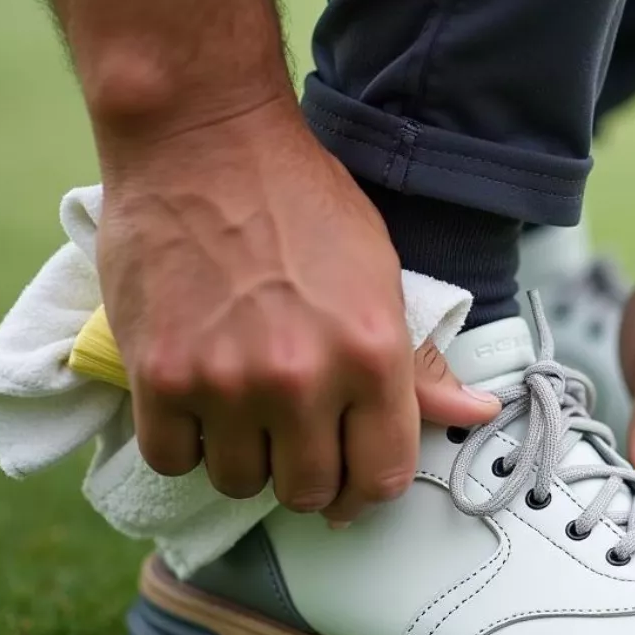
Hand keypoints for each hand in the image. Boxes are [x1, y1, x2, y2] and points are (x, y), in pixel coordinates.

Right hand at [96, 96, 498, 522]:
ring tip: (242, 411)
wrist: (205, 142)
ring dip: (244, 459)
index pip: (383, 478)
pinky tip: (196, 405)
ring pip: (239, 483)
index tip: (350, 480)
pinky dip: (184, 443)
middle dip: (307, 475)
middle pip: (309, 492)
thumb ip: (420, 362)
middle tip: (293, 438)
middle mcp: (302, 380)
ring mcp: (225, 381)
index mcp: (372, 355)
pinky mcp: (157, 375)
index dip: (367, 490)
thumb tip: (477, 411)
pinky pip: (173, 459)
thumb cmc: (303, 202)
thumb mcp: (382, 275)